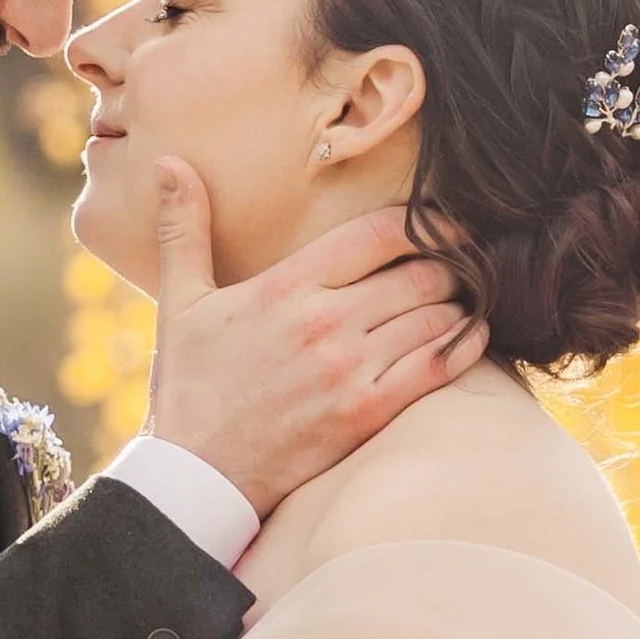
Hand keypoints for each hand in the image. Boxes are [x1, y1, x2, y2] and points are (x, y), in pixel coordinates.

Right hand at [144, 163, 484, 514]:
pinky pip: (439, 366)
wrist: (198, 475)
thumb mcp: (180, 302)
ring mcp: (351, 370)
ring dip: (459, 300)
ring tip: (464, 292)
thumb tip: (167, 163)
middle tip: (458, 257)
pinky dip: (466, 343)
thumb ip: (183, 228)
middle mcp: (326, 323)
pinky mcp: (368, 413)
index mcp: (286, 287)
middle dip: (448, 260)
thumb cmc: (190, 386)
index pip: (378, 233)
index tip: (439, 217)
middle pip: (421, 271)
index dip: (421, 220)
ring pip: (437, 315)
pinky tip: (473, 331)